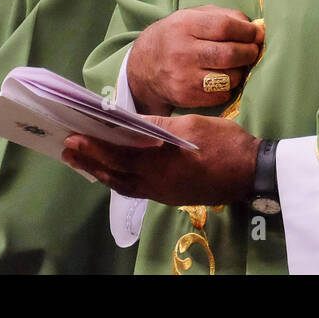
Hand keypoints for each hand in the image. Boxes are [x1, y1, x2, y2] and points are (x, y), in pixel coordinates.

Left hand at [62, 115, 259, 205]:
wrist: (251, 172)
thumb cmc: (224, 143)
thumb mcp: (191, 125)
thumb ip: (157, 126)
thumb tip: (127, 121)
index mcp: (159, 163)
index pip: (117, 154)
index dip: (93, 146)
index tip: (73, 137)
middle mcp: (155, 183)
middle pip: (114, 172)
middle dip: (89, 160)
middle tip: (67, 150)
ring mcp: (162, 193)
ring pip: (122, 184)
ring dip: (100, 172)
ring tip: (82, 161)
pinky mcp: (169, 197)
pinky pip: (134, 190)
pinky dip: (118, 180)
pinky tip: (113, 173)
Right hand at [126, 6, 262, 114]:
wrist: (144, 66)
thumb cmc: (177, 35)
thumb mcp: (194, 15)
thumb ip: (225, 16)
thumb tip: (257, 28)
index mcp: (185, 25)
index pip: (225, 27)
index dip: (247, 31)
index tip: (257, 33)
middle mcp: (182, 51)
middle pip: (230, 54)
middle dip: (249, 52)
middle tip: (253, 50)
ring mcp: (183, 77)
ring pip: (230, 77)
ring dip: (241, 71)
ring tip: (238, 64)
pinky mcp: (186, 97)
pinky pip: (222, 95)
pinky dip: (230, 87)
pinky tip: (224, 78)